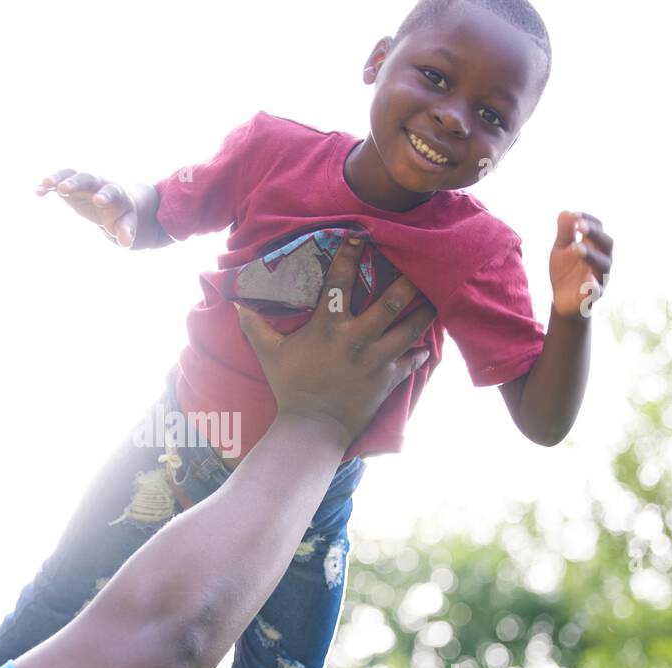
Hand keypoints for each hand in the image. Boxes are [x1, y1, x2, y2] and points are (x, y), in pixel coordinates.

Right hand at [37, 169, 137, 247]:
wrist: (113, 204)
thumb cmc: (121, 216)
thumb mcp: (126, 225)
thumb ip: (127, 232)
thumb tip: (126, 243)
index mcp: (115, 193)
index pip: (111, 191)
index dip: (105, 195)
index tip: (98, 201)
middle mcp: (98, 183)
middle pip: (88, 178)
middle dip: (76, 182)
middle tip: (63, 188)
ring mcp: (83, 183)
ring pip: (70, 174)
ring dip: (58, 178)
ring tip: (45, 184)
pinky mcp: (70, 186)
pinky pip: (58, 182)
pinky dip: (48, 185)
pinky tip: (37, 192)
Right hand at [237, 236, 437, 447]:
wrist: (312, 427)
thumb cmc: (290, 387)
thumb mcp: (269, 354)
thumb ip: (255, 327)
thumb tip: (235, 304)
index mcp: (328, 327)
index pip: (340, 282)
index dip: (350, 255)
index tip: (361, 235)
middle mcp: (357, 339)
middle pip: (390, 301)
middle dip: (408, 280)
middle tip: (421, 264)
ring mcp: (376, 360)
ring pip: (410, 329)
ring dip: (424, 312)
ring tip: (435, 298)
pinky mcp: (388, 380)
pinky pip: (410, 362)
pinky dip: (418, 354)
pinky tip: (424, 348)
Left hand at [550, 210, 613, 317]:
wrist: (562, 299)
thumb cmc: (565, 270)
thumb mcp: (561, 250)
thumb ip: (564, 233)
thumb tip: (565, 211)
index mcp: (595, 245)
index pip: (598, 228)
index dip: (589, 220)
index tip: (575, 215)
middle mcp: (602, 259)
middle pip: (606, 243)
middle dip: (594, 233)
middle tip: (579, 226)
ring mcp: (600, 277)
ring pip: (603, 265)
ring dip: (592, 255)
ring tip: (578, 248)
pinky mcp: (593, 295)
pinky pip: (597, 290)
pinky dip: (593, 285)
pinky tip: (587, 280)